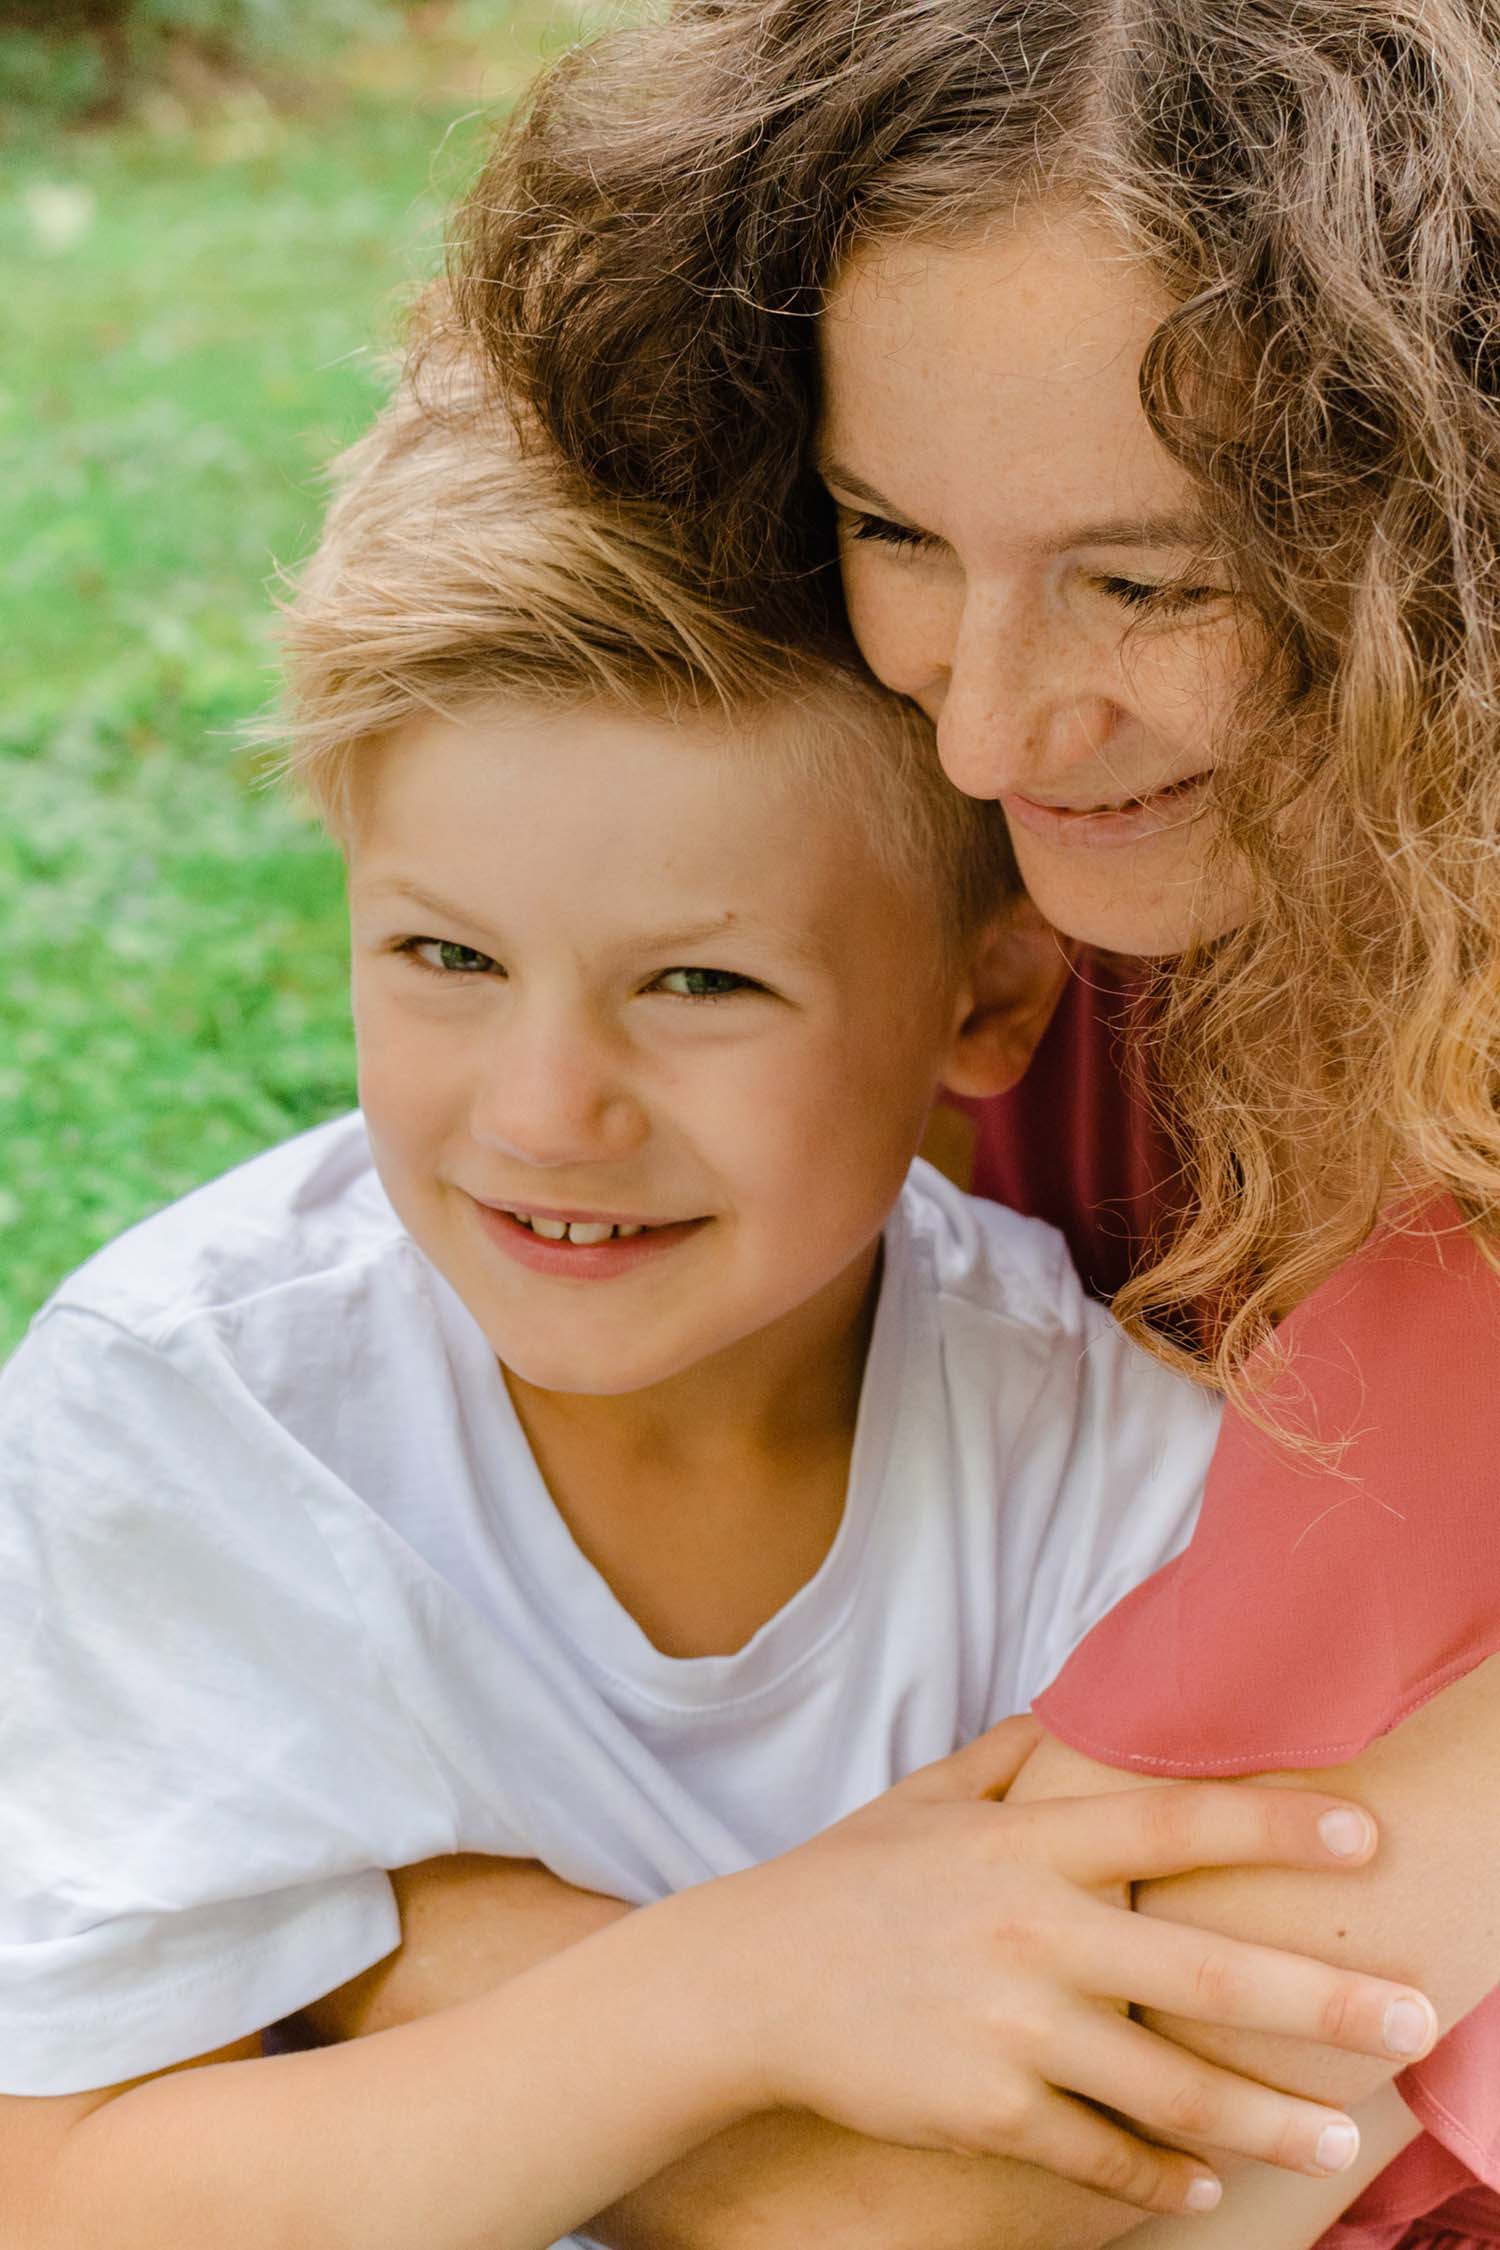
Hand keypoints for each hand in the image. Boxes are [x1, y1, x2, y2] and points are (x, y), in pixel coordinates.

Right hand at [707, 1718, 1436, 2216]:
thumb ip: (1006, 1757)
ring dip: (1266, 2121)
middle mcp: (1030, 1931)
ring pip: (1169, 2090)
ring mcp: (1008, 2028)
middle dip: (1320, 2002)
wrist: (744, 1980)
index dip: (1271, 1829)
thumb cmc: (845, 1880)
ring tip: (1337, 2144)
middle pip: (1204, 1974)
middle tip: (1411, 2017)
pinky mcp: (981, 2109)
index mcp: (1024, 1844)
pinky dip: (1160, 2180)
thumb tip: (1067, 1713)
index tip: (1364, 1841)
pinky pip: (1096, 2155)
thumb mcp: (923, 1798)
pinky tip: (1208, 2188)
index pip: (1170, 1825)